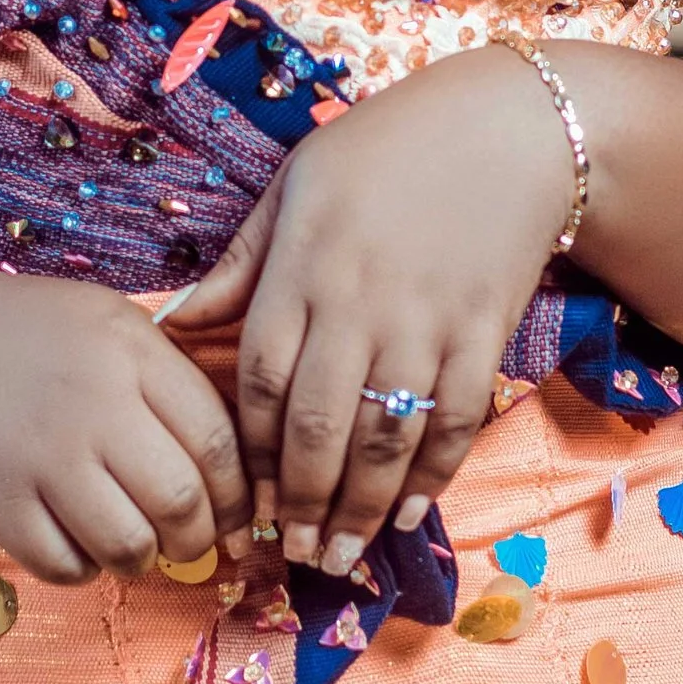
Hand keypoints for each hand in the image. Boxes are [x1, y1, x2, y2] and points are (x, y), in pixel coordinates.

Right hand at [0, 267, 252, 584]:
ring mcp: (39, 457)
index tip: (234, 510)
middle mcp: (90, 405)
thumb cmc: (29, 331)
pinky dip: (83, 568)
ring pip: (128, 546)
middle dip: (200, 537)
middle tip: (191, 539)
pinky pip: (64, 567)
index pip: (219, 442)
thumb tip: (240, 465)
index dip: (238, 492)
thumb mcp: (113, 322)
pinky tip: (78, 541)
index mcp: (130, 354)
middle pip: (182, 502)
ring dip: (144, 558)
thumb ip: (172, 378)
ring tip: (135, 542)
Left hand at [164, 46, 575, 570]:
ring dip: (361, 508)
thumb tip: (172, 324)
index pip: (258, 381)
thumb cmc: (388, 147)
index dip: (246, 450)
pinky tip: (410, 512)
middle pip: (318, 427)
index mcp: (302, 269)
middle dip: (302, 501)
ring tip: (341, 556)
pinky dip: (433, 473)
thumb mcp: (296, 185)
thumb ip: (240, 264)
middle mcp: (358, 304)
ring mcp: (425, 322)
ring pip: (384, 438)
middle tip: (292, 552)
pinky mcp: (483, 333)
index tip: (242, 497)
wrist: (510, 127)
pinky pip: (454, 420)